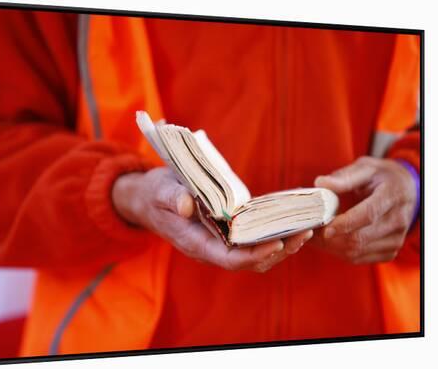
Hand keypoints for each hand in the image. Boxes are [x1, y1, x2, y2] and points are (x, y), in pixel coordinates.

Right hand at [112, 167, 312, 271]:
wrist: (146, 199)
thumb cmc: (154, 194)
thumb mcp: (159, 190)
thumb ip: (172, 197)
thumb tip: (187, 205)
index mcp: (195, 243)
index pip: (231, 259)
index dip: (255, 254)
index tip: (278, 242)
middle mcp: (210, 248)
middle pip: (250, 261)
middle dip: (278, 250)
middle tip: (304, 232)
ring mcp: (218, 242)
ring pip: (255, 255)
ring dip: (281, 246)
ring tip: (305, 230)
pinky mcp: (225, 232)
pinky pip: (252, 241)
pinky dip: (272, 235)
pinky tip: (289, 223)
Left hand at [314, 156, 416, 263]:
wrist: (404, 190)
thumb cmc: (378, 177)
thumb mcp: (365, 169)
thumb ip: (344, 177)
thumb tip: (321, 183)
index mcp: (392, 196)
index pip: (368, 214)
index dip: (345, 223)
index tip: (325, 228)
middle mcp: (398, 220)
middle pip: (360, 238)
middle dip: (330, 238)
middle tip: (310, 230)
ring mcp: (396, 238)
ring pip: (357, 252)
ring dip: (331, 246)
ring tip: (315, 234)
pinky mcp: (389, 251)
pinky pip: (359, 258)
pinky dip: (339, 252)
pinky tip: (328, 240)